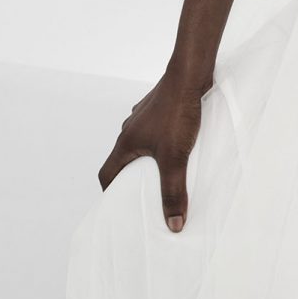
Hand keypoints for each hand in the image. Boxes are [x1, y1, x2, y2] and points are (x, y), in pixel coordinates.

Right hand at [97, 66, 210, 232]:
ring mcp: (146, 117)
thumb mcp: (175, 157)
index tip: (121, 208)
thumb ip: (173, 191)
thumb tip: (173, 225)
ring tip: (170, 174)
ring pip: (143, 145)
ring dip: (152, 160)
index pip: (107, 174)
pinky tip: (184, 148)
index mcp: (125, 142)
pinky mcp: (162, 108)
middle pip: (125, 160)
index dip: (111, 193)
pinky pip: (158, 131)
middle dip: (135, 178)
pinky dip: (165, 143)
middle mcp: (131, 129)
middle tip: (149, 195)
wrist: (190, 73)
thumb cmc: (177, 112)